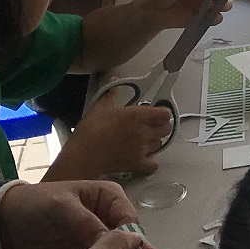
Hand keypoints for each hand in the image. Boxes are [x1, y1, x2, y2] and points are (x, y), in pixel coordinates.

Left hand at [0, 178, 132, 248]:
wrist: (8, 223)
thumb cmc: (37, 204)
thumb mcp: (62, 207)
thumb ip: (87, 222)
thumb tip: (112, 242)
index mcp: (110, 197)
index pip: (130, 220)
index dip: (131, 240)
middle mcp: (109, 217)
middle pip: (128, 240)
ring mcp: (99, 238)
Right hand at [46, 91, 174, 179]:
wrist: (83, 155)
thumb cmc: (91, 131)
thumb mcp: (100, 108)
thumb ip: (110, 95)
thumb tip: (113, 84)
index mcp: (137, 116)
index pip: (165, 114)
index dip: (162, 113)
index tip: (156, 113)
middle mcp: (143, 132)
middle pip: (166, 129)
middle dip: (160, 126)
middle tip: (149, 125)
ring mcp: (142, 149)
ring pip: (160, 144)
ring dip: (154, 141)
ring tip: (142, 140)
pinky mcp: (137, 164)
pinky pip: (154, 164)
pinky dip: (151, 161)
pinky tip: (143, 156)